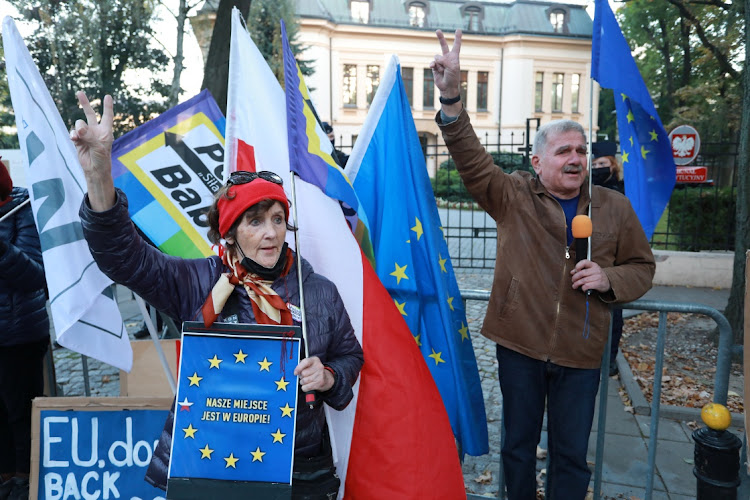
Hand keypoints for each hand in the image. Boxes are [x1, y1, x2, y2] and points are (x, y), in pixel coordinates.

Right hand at [70, 92, 115, 210]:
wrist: (94, 169)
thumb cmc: (102, 159)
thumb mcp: (99, 147)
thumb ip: (89, 136)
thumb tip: (79, 128)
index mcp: (105, 131)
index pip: (107, 116)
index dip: (107, 106)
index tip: (108, 96)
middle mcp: (96, 131)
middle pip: (90, 114)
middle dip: (85, 103)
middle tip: (79, 92)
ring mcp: (86, 135)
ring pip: (79, 123)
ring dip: (78, 128)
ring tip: (80, 136)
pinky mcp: (78, 140)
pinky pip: (73, 132)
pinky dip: (73, 134)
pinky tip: (75, 139)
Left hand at [294, 356, 333, 392]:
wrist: (326, 379)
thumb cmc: (315, 371)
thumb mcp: (310, 364)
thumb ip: (302, 365)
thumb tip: (295, 371)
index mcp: (315, 360)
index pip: (306, 362)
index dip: (299, 368)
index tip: (295, 372)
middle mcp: (319, 367)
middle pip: (303, 373)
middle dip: (301, 376)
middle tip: (303, 376)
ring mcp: (320, 375)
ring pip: (304, 381)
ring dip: (302, 382)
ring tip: (306, 380)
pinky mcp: (319, 383)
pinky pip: (306, 387)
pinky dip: (304, 387)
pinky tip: (307, 385)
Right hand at [430, 30, 461, 98]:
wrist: (447, 87)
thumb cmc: (453, 77)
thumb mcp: (452, 67)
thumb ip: (445, 60)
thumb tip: (436, 59)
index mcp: (454, 57)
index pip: (456, 45)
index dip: (457, 38)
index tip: (458, 29)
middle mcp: (447, 58)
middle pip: (443, 46)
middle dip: (440, 38)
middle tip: (437, 30)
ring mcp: (440, 62)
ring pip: (437, 57)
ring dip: (439, 64)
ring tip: (443, 70)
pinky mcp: (435, 67)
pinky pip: (432, 63)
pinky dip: (433, 65)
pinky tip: (434, 67)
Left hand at [571, 260, 610, 292]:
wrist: (607, 281)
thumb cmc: (597, 275)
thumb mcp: (590, 270)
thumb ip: (581, 269)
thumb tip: (572, 272)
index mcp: (593, 265)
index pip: (584, 262)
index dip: (578, 266)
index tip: (575, 271)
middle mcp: (596, 270)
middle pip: (582, 273)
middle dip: (575, 277)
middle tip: (573, 280)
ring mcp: (598, 277)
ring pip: (584, 280)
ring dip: (577, 284)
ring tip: (575, 286)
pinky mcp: (598, 283)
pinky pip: (587, 286)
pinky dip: (583, 288)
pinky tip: (583, 288)